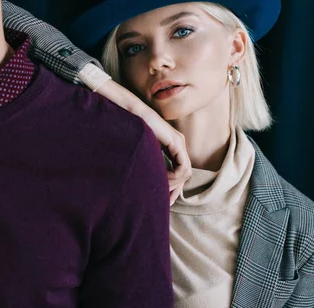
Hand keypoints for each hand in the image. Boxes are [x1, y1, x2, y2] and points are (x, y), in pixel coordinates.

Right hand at [95, 80, 191, 204]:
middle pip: (184, 174)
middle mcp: (178, 144)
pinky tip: (163, 178)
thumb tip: (146, 182)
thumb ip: (147, 163)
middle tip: (166, 201)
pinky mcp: (176, 143)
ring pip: (185, 173)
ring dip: (174, 184)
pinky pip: (183, 168)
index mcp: (170, 146)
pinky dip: (175, 177)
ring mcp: (178, 143)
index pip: (179, 171)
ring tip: (160, 187)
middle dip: (176, 190)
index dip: (173, 187)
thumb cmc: (128, 129)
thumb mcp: (141, 151)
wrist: (128, 112)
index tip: (164, 198)